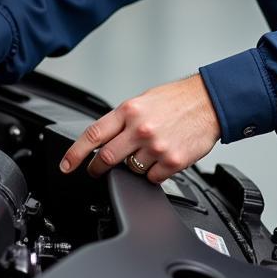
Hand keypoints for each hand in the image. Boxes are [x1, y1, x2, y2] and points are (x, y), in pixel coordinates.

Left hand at [61, 75, 220, 184]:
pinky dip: (153, 172)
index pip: (93, 135)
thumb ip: (124, 120)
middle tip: (96, 171)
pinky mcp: (171, 161)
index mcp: (129, 110)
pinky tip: (163, 157)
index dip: (75, 153)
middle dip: (97, 168)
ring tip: (148, 151)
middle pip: (105, 158)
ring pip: (130, 170)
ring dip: (134, 166)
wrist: (210, 101)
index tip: (66, 166)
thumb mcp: (144, 100)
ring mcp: (155, 147)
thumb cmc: (177, 99)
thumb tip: (106, 139)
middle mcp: (139, 128)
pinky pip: (151, 178)